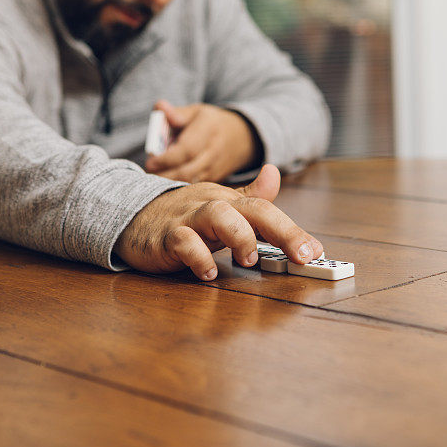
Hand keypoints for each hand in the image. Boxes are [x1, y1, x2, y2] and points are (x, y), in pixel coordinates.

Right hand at [114, 164, 322, 280]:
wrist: (132, 215)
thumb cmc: (183, 214)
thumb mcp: (219, 204)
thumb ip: (249, 196)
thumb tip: (274, 173)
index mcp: (229, 199)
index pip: (266, 209)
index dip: (293, 229)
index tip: (315, 251)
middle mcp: (212, 204)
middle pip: (252, 209)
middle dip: (282, 231)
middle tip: (302, 254)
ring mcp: (188, 219)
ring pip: (218, 216)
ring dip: (239, 237)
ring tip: (248, 260)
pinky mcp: (166, 237)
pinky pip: (183, 242)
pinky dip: (198, 257)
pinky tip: (208, 273)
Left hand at [145, 100, 259, 182]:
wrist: (243, 139)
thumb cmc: (212, 123)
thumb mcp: (197, 112)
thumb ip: (177, 113)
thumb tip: (159, 107)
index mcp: (208, 131)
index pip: (186, 150)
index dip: (166, 158)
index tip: (150, 161)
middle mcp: (213, 152)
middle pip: (187, 171)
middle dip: (165, 175)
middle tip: (149, 172)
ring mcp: (216, 169)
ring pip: (191, 182)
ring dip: (171, 183)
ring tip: (156, 178)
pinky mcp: (215, 180)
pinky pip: (196, 186)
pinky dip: (181, 187)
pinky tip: (168, 184)